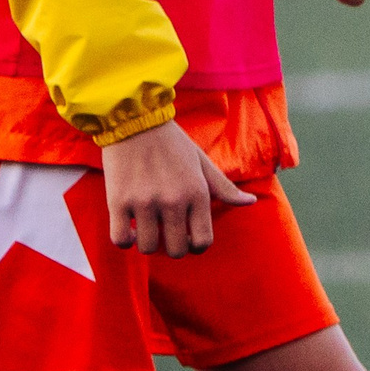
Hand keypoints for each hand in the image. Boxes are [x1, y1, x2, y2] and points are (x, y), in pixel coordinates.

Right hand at [101, 120, 255, 255]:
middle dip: (171, 247)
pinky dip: (124, 240)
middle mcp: (173, 201)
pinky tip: (127, 226)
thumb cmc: (171, 142)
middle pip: (176, 251)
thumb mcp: (202, 162)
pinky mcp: (118, 201)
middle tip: (164, 233)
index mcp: (197, 193)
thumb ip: (225, 187)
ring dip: (146, 242)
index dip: (195, 245)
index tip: (186, 237)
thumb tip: (250, 202)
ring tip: (144, 227)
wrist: (134, 119)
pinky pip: (121, 240)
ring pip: (148, 248)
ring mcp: (145, 203)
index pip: (203, 242)